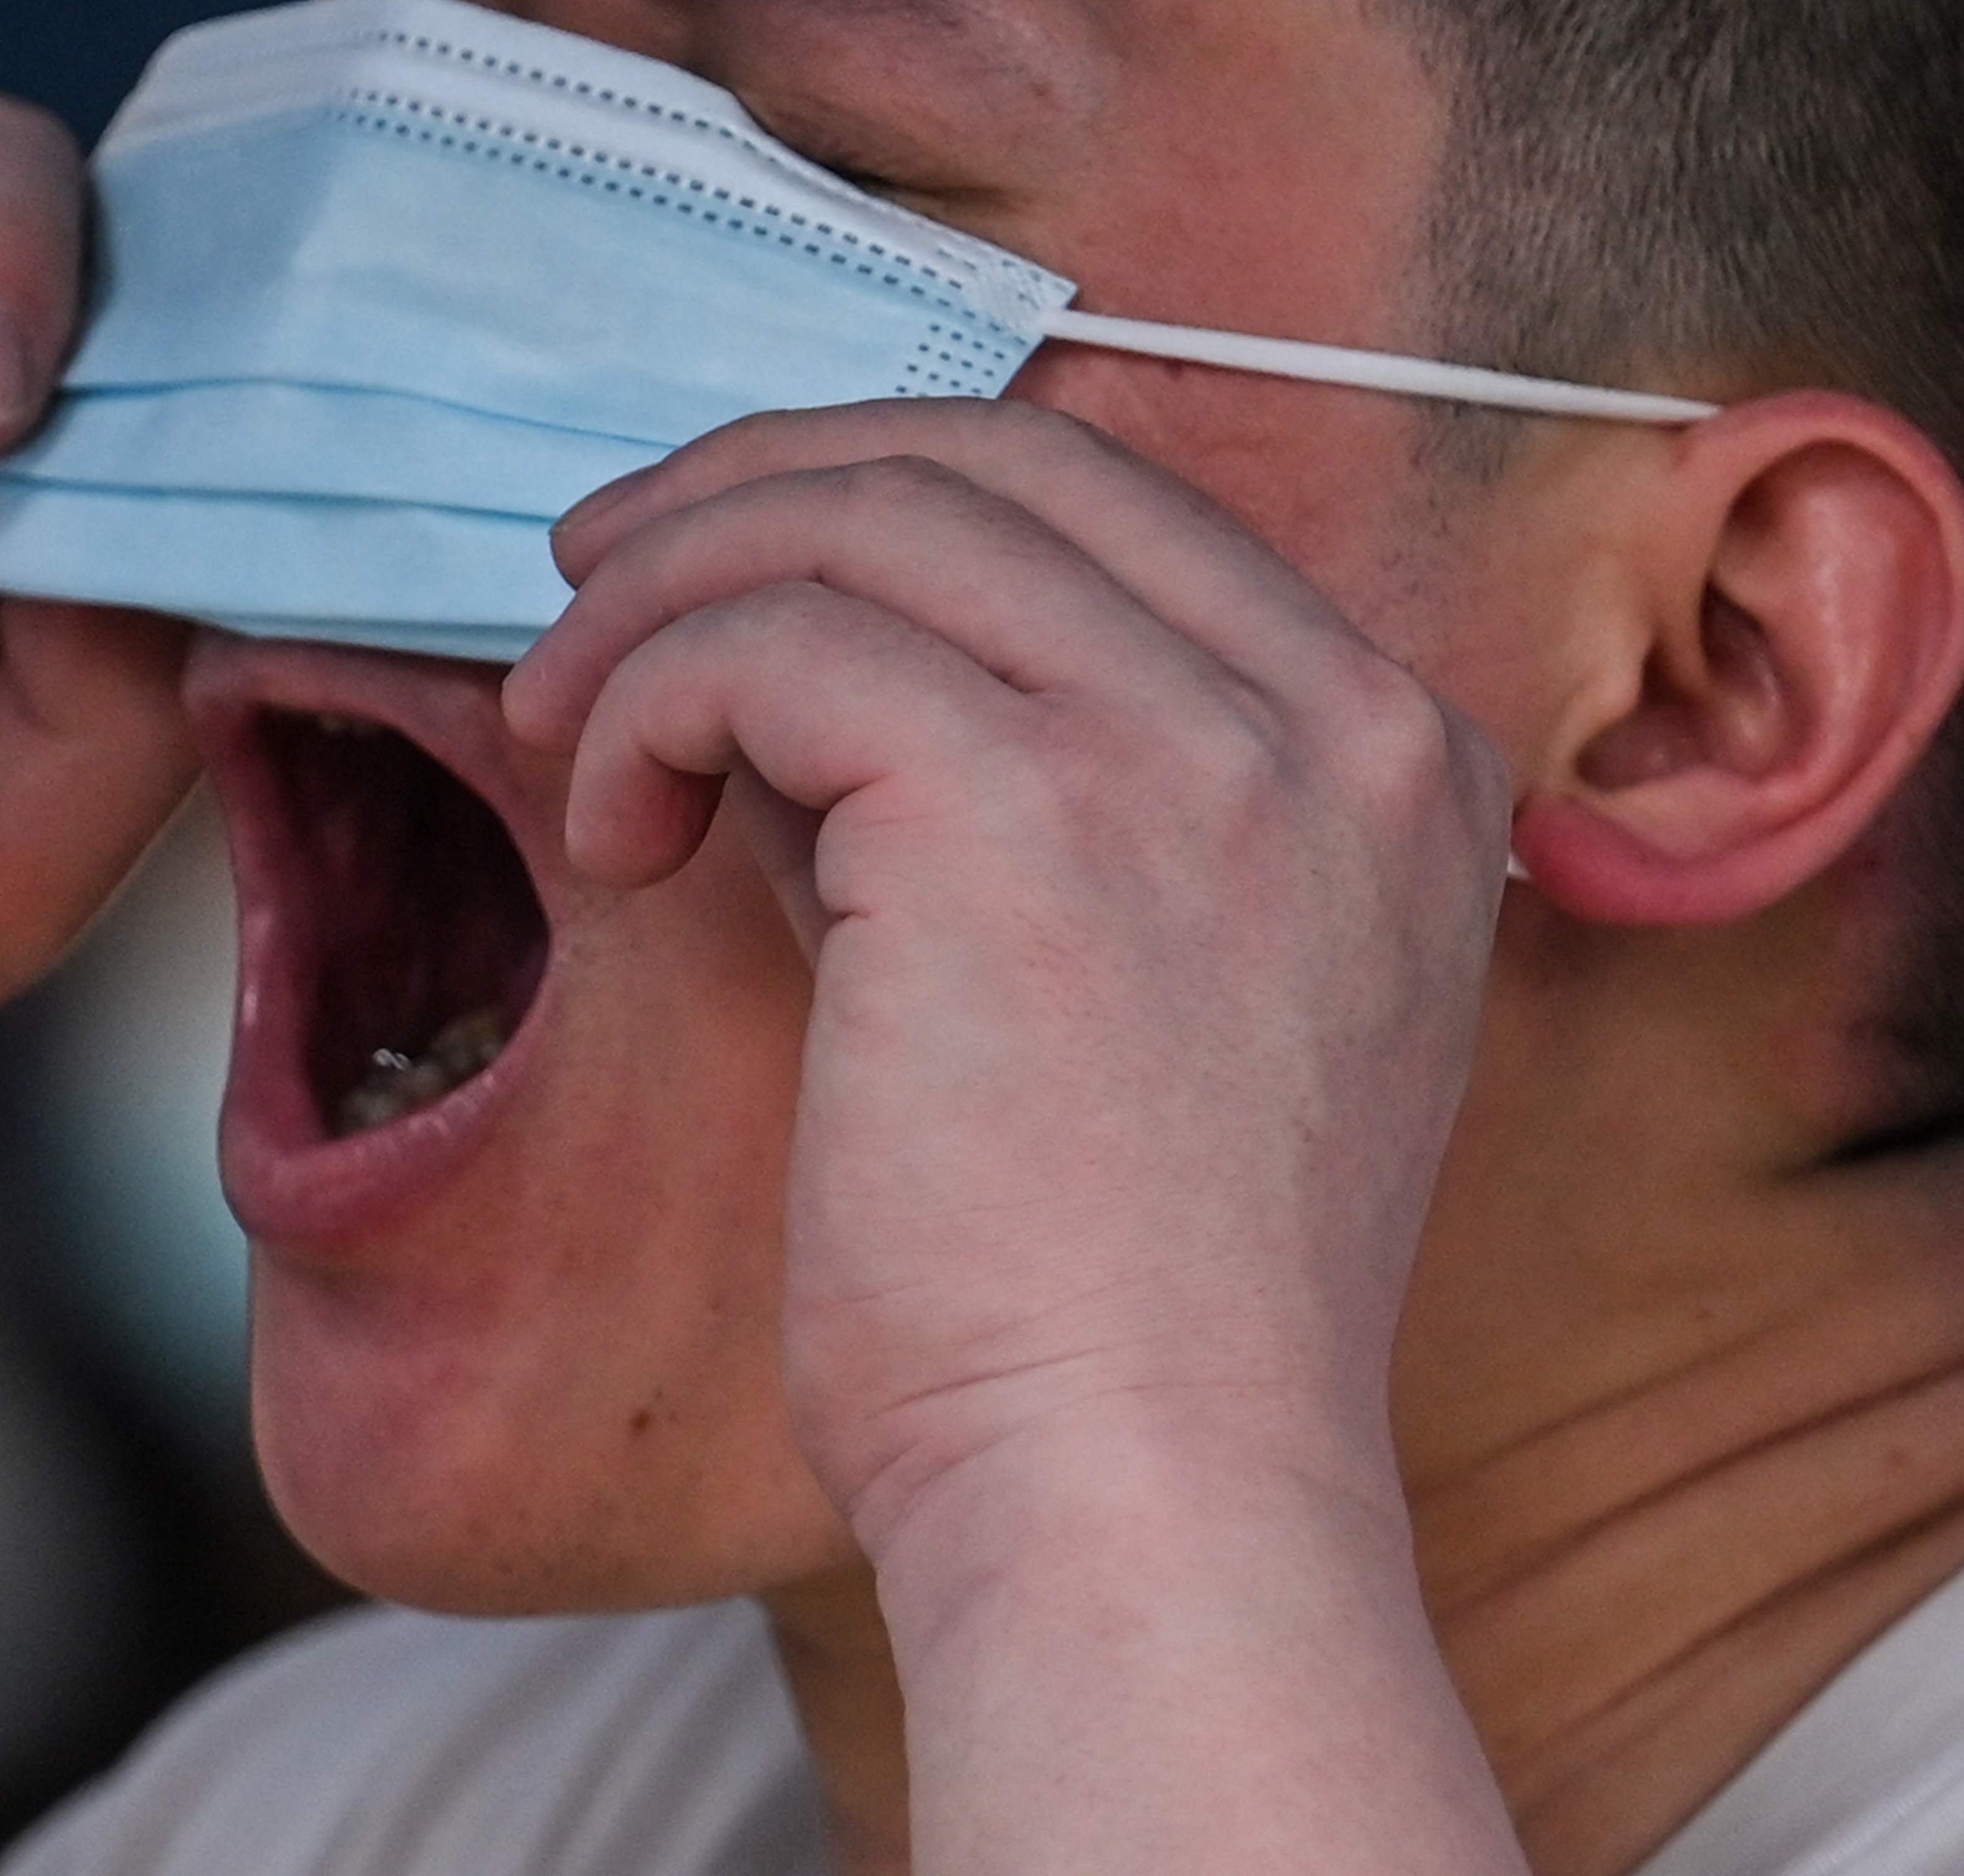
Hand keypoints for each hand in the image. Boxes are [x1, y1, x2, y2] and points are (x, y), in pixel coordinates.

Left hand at [501, 399, 1511, 1551]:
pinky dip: (650, 703)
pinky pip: (773, 643)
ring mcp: (1200, 752)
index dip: (877, 487)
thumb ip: (993, 784)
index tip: (717, 556)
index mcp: (1394, 757)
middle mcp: (1337, 723)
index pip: (1106, 496)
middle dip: (753, 492)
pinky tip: (613, 839)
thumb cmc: (1094, 1299)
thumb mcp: (1107, 980)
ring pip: (862, 526)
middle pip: (986, 460)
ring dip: (666, 603)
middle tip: (589, 581)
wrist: (1142, 1502)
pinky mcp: (1023, 808)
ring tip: (569, 729)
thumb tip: (779, 652)